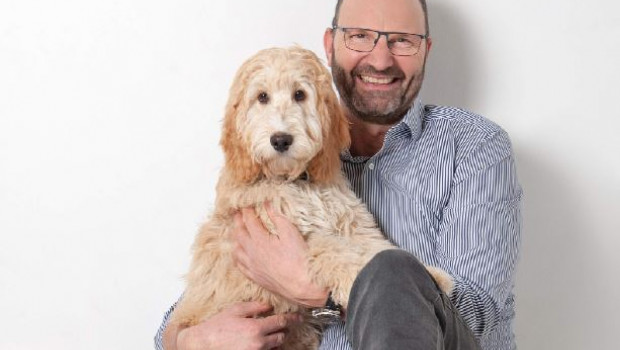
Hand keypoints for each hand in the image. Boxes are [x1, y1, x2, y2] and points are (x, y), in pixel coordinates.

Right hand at [174, 301, 300, 349]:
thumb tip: (268, 306)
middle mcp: (258, 343)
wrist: (202, 344)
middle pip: (281, 336)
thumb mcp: (235, 310)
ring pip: (275, 348)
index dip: (292, 318)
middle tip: (283, 325)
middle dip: (283, 330)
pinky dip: (268, 348)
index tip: (299, 317)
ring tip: (269, 334)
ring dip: (276, 341)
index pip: (281, 322)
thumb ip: (255, 307)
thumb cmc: (216, 327)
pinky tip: (261, 342)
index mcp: (256, 328)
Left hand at [232, 202, 327, 306]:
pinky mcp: (255, 277)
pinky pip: (239, 265)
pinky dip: (237, 256)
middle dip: (237, 222)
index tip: (245, 205)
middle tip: (237, 214)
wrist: (302, 285)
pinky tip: (238, 254)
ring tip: (236, 232)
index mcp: (260, 240)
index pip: (249, 221)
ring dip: (235, 238)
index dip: (246, 211)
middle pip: (239, 234)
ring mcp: (252, 266)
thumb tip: (268, 205)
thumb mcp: (290, 233)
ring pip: (236, 250)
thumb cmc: (299, 259)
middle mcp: (251, 253)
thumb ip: (277, 217)